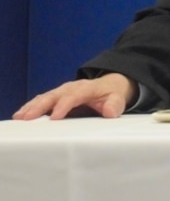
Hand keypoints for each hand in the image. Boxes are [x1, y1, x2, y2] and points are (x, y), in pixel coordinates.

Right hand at [13, 73, 136, 119]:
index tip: (55, 117)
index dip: (64, 105)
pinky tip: (21, 115)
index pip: (74, 96)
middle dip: (41, 105)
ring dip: (32, 106)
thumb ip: (115, 105)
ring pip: (45, 97)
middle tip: (28, 117)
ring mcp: (63, 91)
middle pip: (55, 95)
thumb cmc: (113, 93)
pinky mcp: (57, 96)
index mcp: (87, 88)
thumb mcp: (118, 98)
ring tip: (20, 117)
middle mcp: (72, 87)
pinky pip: (42, 99)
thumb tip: (110, 112)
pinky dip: (31, 106)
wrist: (111, 84)